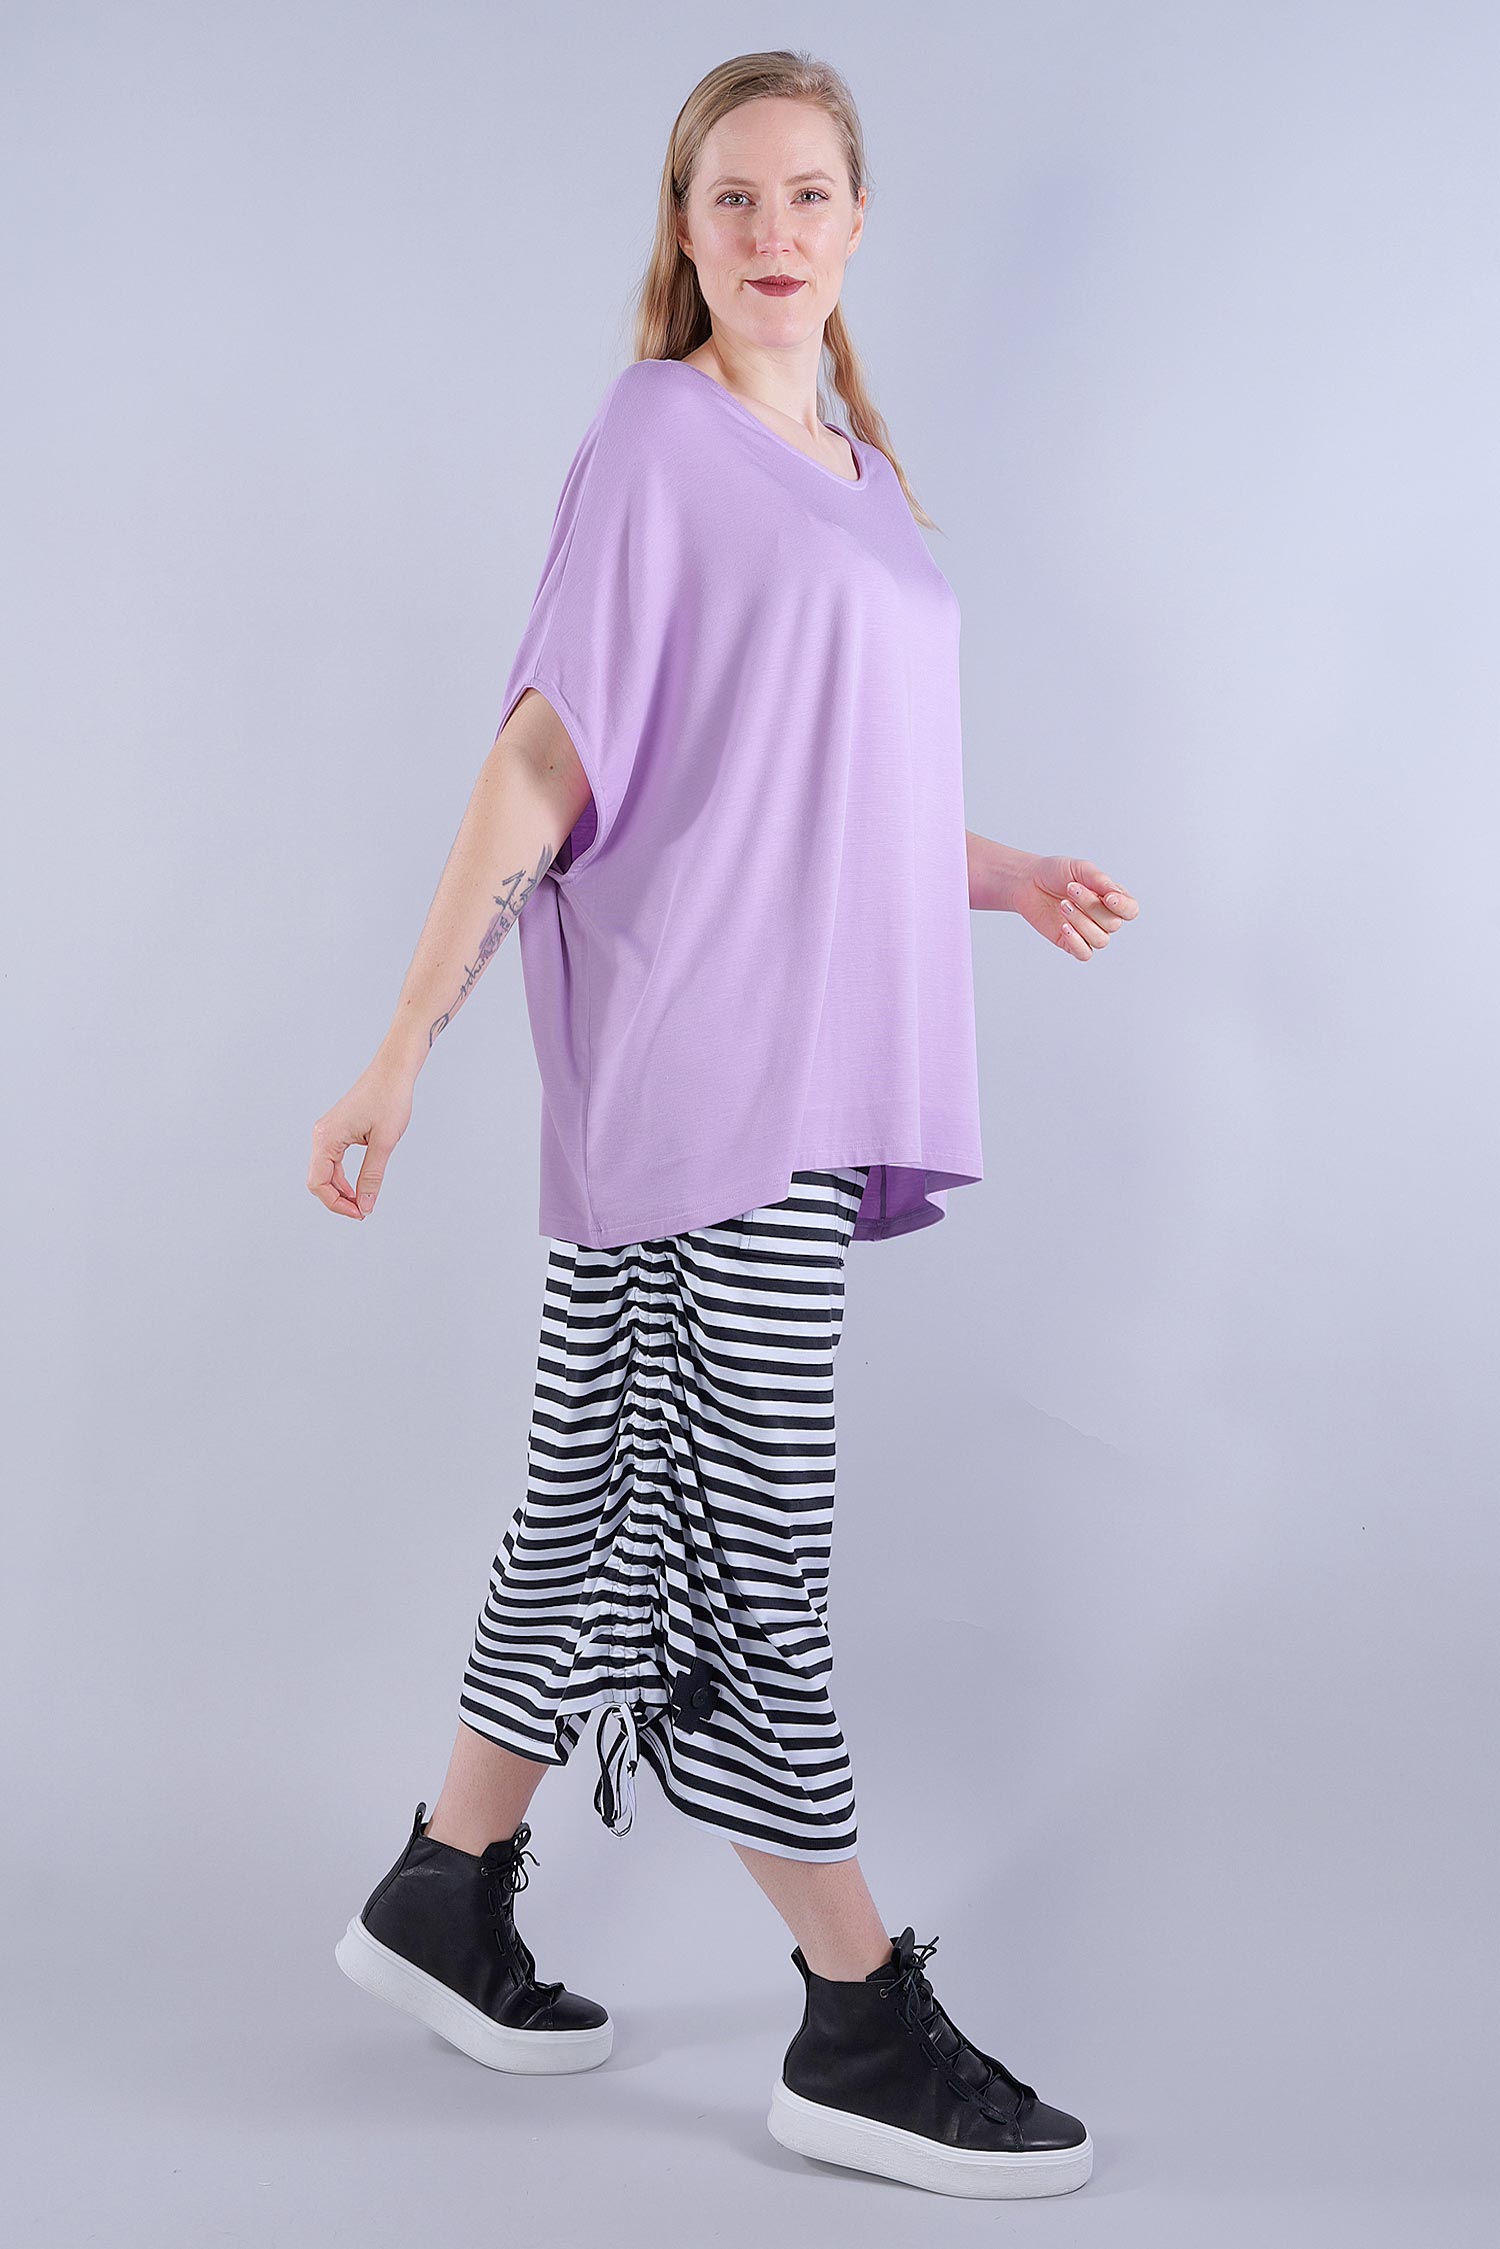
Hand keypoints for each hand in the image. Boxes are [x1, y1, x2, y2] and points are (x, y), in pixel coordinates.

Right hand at [307, 1048, 416, 1219]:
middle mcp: (321, 1135)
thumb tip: (365, 1206)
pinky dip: (343, 1177)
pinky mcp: (336, 1130)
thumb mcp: (384, 1143)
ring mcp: (327, 1132)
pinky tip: (359, 1185)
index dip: (337, 1204)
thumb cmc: (390, 1100)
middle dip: (338, 1200)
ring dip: (341, 1190)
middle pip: (318, 1180)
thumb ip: (372, 1176)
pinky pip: (332, 1161)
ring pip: (325, 1172)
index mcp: (327, 1138)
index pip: (318, 1183)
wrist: (393, 1071)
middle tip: (363, 1211)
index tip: (360, 1213)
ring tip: (362, 1202)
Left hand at [1016, 855, 1138, 959]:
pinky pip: (1084, 954)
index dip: (1123, 907)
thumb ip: (1099, 880)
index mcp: (1112, 898)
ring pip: (1100, 940)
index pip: (1130, 910)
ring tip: (1063, 904)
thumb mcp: (1080, 869)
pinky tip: (1064, 926)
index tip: (1108, 897)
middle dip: (1091, 906)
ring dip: (1081, 922)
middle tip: (1070, 888)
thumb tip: (1115, 894)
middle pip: (1113, 924)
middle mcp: (1104, 918)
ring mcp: (1088, 932)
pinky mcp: (1071, 944)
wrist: (1028, 882)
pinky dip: (1076, 942)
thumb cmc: (1057, 873)